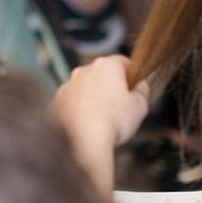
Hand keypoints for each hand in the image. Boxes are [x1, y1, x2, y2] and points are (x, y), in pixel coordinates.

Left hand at [53, 54, 150, 194]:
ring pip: (87, 86)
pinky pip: (73, 100)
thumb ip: (143, 91)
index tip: (135, 89)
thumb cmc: (113, 122)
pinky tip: (88, 123)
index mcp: (107, 65)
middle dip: (112, 87)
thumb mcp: (140, 106)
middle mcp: (85, 69)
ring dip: (95, 97)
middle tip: (121, 108)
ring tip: (104, 119)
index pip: (124, 62)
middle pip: (103, 73)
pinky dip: (80, 107)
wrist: (83, 140)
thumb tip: (141, 85)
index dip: (132, 76)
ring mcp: (69, 83)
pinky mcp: (58, 99)